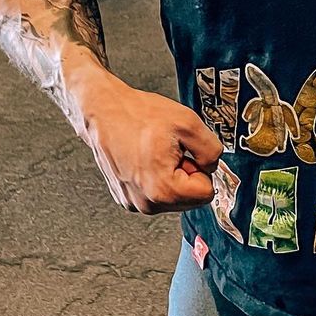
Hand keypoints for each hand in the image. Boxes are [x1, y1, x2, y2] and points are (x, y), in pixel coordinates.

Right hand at [78, 72, 222, 213]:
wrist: (104, 111)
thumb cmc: (138, 115)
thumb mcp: (189, 123)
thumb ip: (211, 150)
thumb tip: (211, 166)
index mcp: (163, 190)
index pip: (207, 193)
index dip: (202, 167)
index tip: (186, 152)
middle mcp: (147, 203)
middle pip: (190, 198)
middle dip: (187, 173)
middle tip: (170, 149)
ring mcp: (134, 202)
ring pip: (173, 196)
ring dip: (172, 174)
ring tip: (156, 151)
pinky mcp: (126, 197)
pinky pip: (156, 193)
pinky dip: (156, 176)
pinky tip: (145, 157)